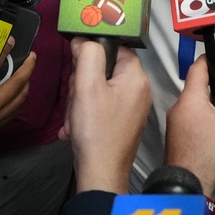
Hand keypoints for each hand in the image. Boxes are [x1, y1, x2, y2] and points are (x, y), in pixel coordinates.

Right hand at [0, 50, 33, 158]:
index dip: (6, 53)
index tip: (12, 40)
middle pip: (18, 89)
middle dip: (27, 70)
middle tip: (31, 57)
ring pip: (20, 102)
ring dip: (25, 85)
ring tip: (26, 71)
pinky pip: (14, 112)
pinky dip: (19, 99)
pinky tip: (17, 90)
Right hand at [59, 38, 150, 193]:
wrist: (100, 173)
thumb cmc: (97, 133)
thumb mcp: (86, 85)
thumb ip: (87, 54)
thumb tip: (84, 41)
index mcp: (136, 77)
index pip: (114, 47)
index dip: (91, 54)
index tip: (78, 66)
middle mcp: (139, 91)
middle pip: (104, 69)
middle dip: (83, 82)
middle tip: (77, 97)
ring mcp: (131, 108)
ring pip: (98, 88)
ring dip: (80, 100)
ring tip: (76, 116)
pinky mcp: (122, 121)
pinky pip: (100, 106)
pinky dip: (85, 114)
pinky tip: (76, 127)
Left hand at [164, 56, 214, 199]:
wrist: (190, 189)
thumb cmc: (206, 156)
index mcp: (189, 99)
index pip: (199, 67)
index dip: (212, 58)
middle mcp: (180, 110)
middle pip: (200, 88)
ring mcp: (180, 127)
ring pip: (199, 108)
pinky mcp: (184, 143)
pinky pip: (198, 125)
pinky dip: (211, 124)